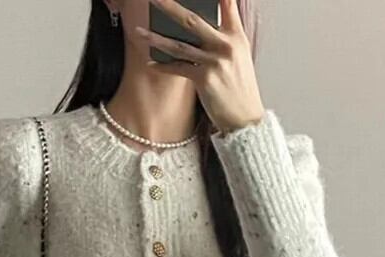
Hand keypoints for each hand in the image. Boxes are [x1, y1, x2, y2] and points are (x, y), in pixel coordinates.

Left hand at [137, 0, 265, 134]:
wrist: (244, 118)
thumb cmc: (240, 89)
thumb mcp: (239, 58)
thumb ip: (223, 40)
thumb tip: (199, 31)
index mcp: (237, 36)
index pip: (228, 4)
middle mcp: (226, 45)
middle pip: (192, 20)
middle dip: (170, 7)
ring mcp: (214, 61)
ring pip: (178, 45)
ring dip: (156, 39)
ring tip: (140, 32)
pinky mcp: (204, 79)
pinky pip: (178, 68)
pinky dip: (163, 66)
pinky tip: (150, 63)